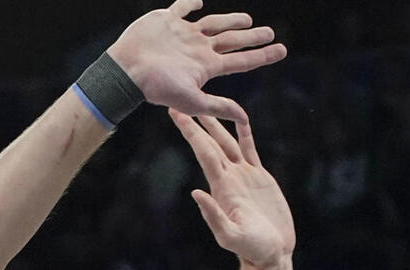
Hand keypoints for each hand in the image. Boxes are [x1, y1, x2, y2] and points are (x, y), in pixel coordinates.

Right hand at [109, 0, 285, 124]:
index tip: (282, 50)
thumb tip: (245, 118)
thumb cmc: (157, 88)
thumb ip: (219, 107)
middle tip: (269, 33)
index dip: (262, 55)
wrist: (127, 70)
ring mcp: (183, 35)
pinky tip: (199, 2)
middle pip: (232, 40)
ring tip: (247, 19)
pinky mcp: (167, 21)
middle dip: (251, 37)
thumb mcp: (193, 102)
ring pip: (213, 24)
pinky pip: (182, 8)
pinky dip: (190, 4)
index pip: (241, 61)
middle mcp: (198, 49)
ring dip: (230, 20)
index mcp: (206, 66)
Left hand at [171, 111, 294, 265]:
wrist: (271, 253)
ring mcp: (244, 177)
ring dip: (217, 124)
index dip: (191, 132)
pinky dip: (243, 133)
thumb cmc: (252, 249)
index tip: (177, 114)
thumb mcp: (231, 236)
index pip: (204, 153)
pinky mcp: (259, 178)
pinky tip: (239, 119)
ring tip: (207, 103)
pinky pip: (249, 149)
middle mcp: (229, 178)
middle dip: (196, 123)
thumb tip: (196, 193)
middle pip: (211, 143)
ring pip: (228, 142)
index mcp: (221, 187)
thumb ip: (214, 216)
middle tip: (180, 101)